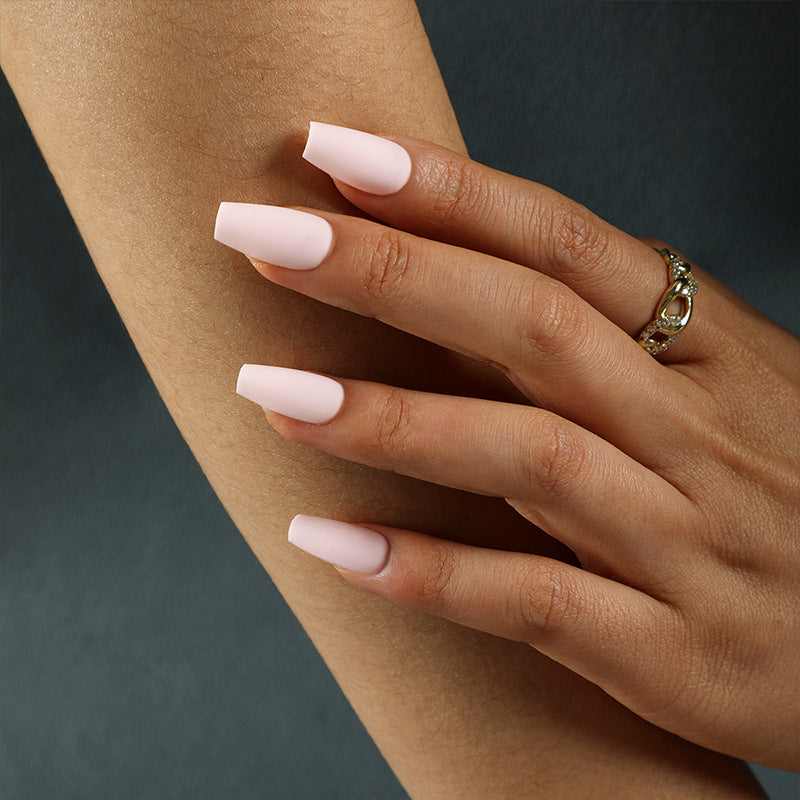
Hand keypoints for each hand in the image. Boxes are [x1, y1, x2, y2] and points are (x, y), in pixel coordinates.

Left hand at [217, 124, 799, 769]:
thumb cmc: (784, 494)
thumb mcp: (728, 388)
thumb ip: (616, 334)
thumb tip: (481, 265)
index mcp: (712, 352)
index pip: (565, 246)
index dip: (449, 193)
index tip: (332, 151)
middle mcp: (698, 435)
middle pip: (532, 329)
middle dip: (389, 273)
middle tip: (258, 232)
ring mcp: (690, 545)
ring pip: (529, 461)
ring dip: (391, 422)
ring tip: (269, 390)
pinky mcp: (676, 652)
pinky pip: (539, 603)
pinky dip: (431, 573)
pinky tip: (329, 543)